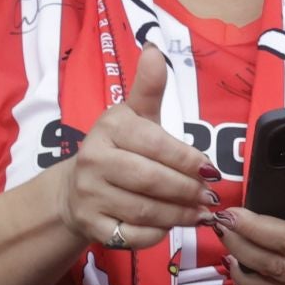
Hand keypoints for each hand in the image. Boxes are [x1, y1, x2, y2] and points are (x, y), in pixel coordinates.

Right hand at [54, 45, 217, 249]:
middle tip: (210, 195)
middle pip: (151, 180)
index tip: (211, 169)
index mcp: (109, 128)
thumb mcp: (133, 115)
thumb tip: (154, 48)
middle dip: (187, 190)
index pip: (155, 144)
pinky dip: (156, 234)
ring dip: (179, 214)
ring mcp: (89, 196)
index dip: (187, 159)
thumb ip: (149, 87)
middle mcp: (94, 161)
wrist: (73, 190)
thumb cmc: (116, 149)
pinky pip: (131, 236)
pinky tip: (172, 227)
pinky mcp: (91, 226)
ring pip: (144, 210)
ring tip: (201, 212)